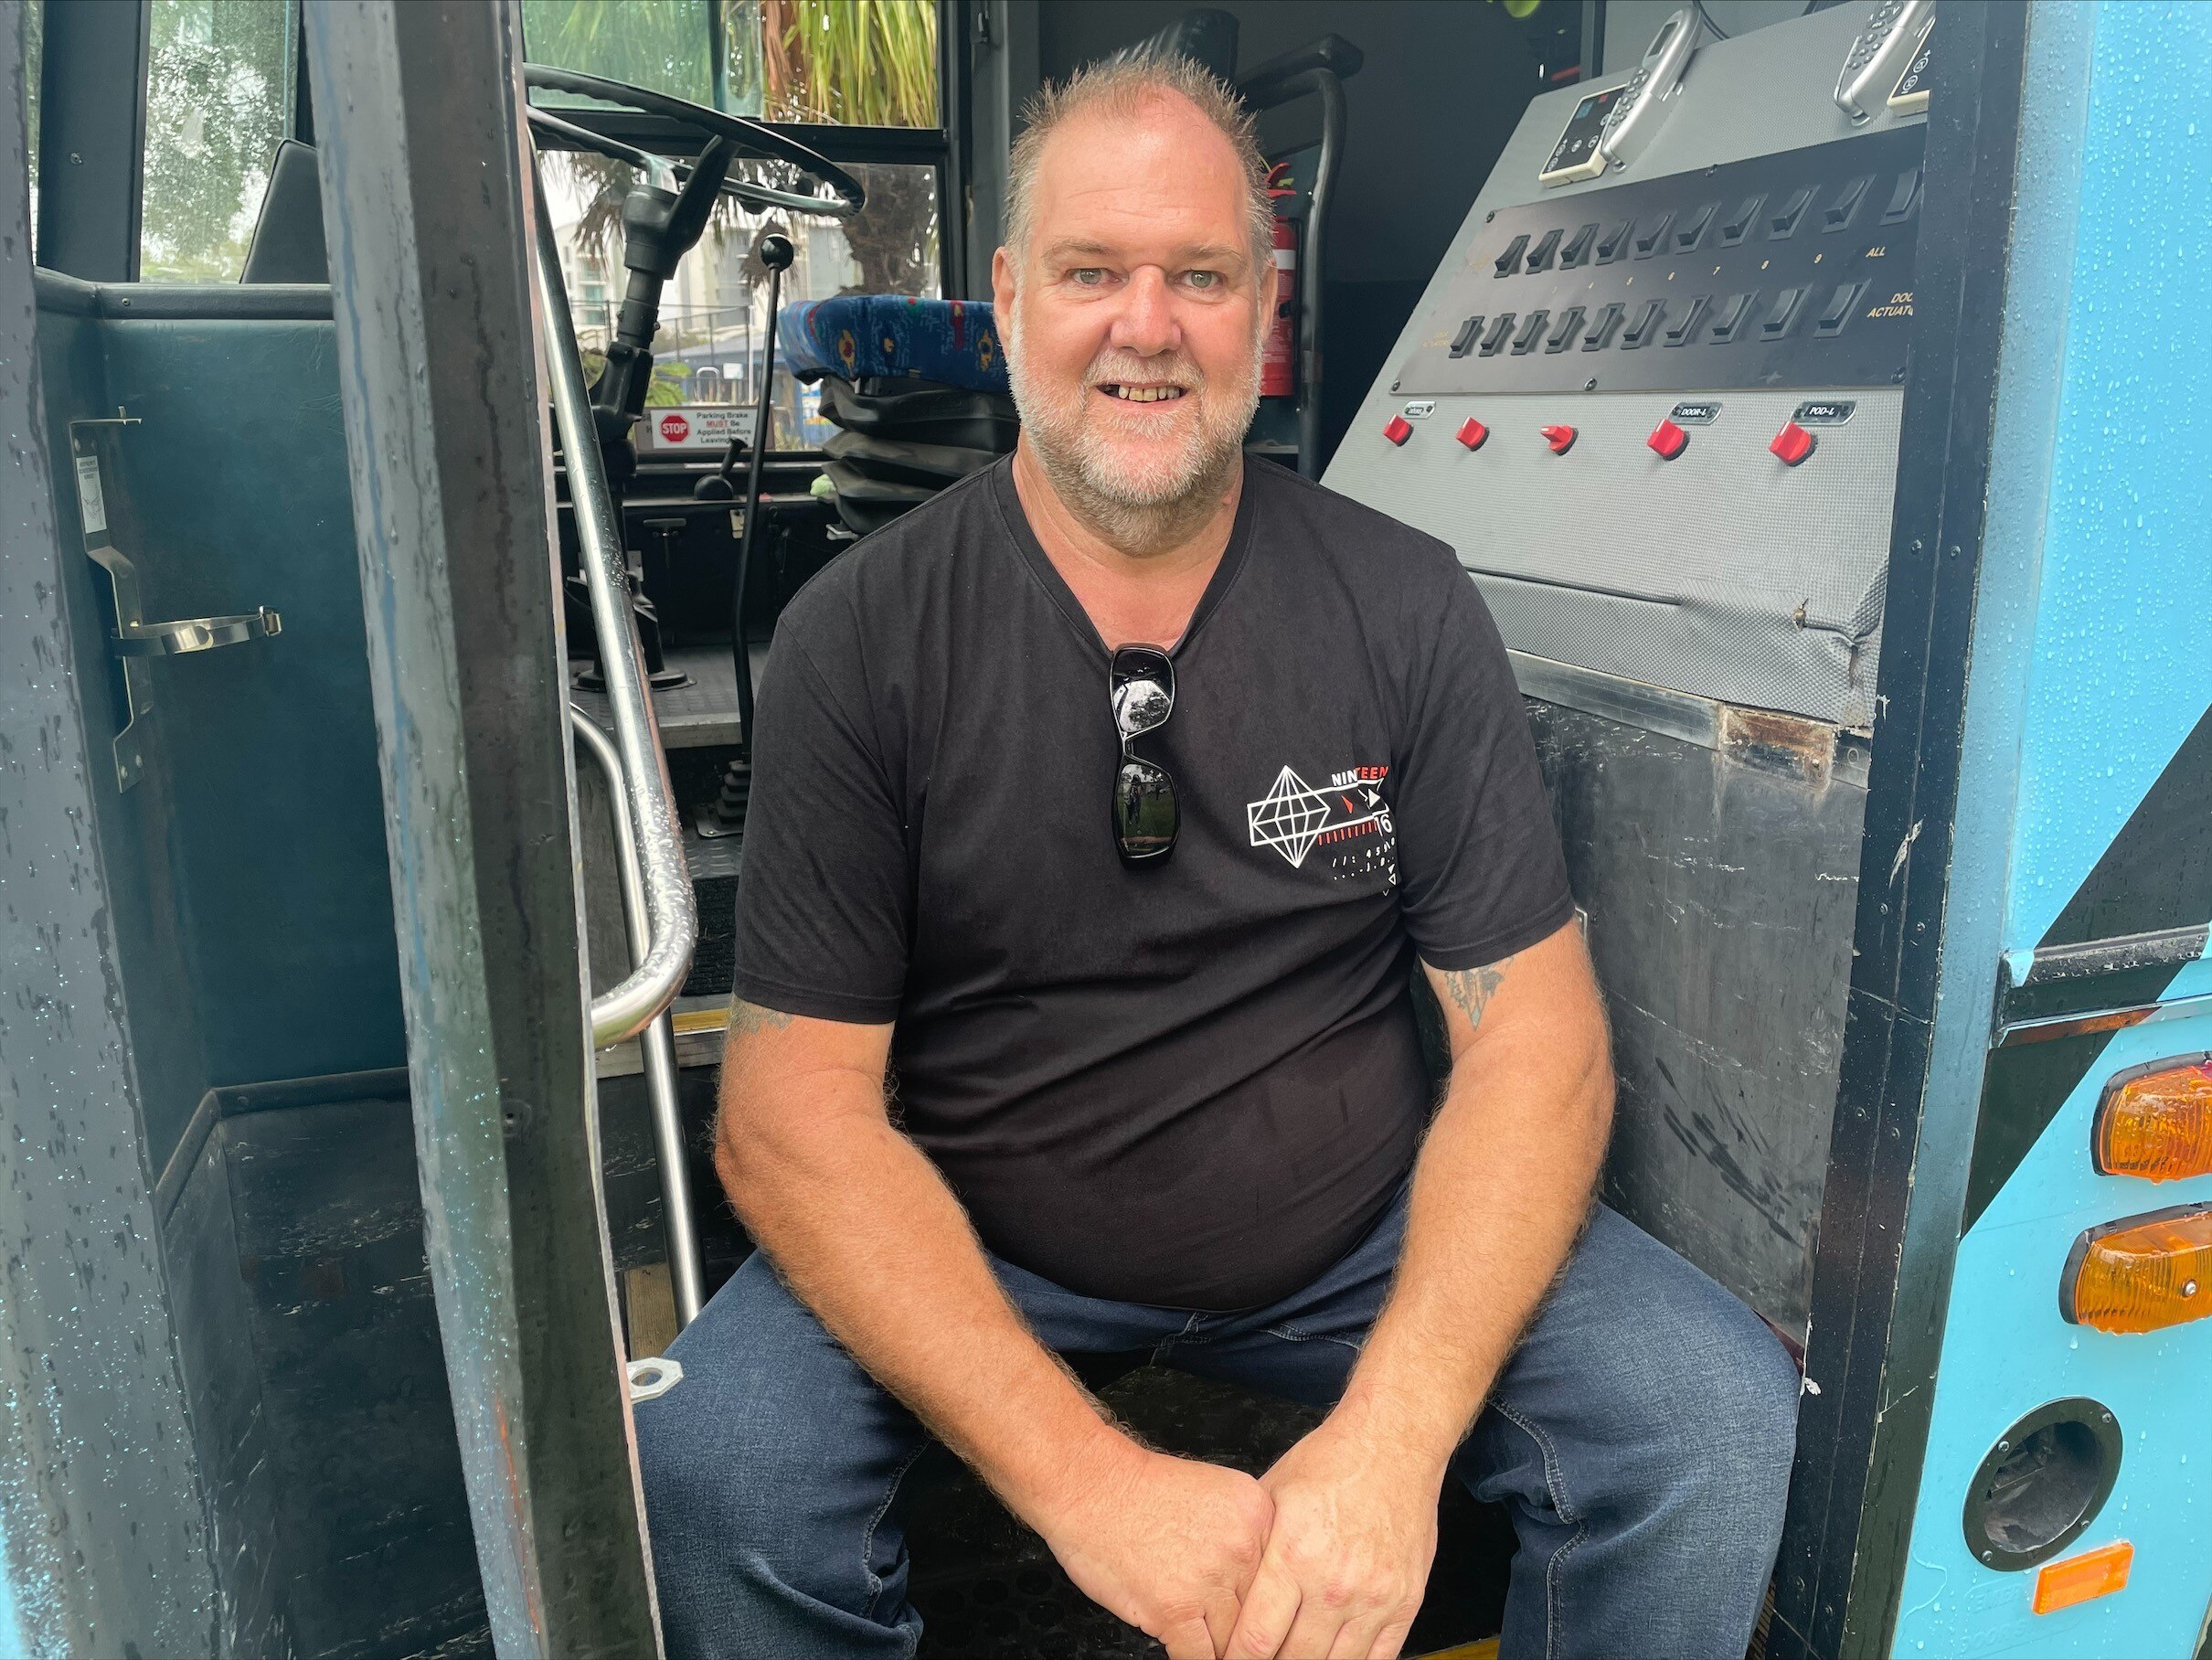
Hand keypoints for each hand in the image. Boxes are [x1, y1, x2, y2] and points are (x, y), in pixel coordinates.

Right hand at [1029, 1438, 1274, 1658]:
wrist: (1088, 1483)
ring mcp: (1210, 1580)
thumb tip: (1261, 1584)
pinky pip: (1202, 1659)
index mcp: (1258, 1514)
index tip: (1270, 1628)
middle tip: (1246, 1648)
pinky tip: (1182, 1646)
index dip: (1273, 1609)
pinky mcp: (1176, 1609)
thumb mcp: (1215, 1494)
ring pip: (1235, 1642)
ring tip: (1211, 1643)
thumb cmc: (1138, 1489)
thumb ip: (1244, 1537)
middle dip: (1249, 1635)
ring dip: (1222, 1650)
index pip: (1283, 1580)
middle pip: (1262, 1614)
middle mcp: (1243, 1547)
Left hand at [1225, 1420, 1440, 1658]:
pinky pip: (1378, 1658)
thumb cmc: (1331, 1463)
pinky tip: (1334, 1656)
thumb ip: (1253, 1549)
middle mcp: (1334, 1583)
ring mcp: (1374, 1597)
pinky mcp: (1406, 1601)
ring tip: (1296, 1655)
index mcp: (1294, 1556)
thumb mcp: (1272, 1496)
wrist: (1393, 1444)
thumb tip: (1227, 1590)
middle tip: (1262, 1657)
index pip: (1256, 1639)